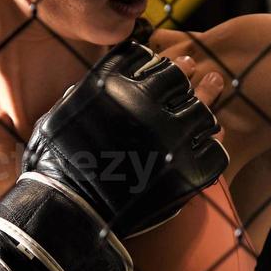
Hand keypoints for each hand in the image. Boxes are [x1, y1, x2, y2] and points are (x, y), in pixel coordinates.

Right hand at [23, 41, 228, 237]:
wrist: (68, 214)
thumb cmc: (55, 168)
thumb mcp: (59, 116)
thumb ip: (84, 93)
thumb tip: (101, 82)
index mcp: (112, 84)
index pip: (144, 57)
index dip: (152, 62)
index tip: (157, 67)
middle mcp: (144, 103)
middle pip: (178, 77)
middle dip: (182, 78)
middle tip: (192, 73)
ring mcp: (170, 135)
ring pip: (202, 111)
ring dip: (201, 112)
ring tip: (204, 114)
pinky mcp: (188, 169)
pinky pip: (215, 150)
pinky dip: (211, 150)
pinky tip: (205, 150)